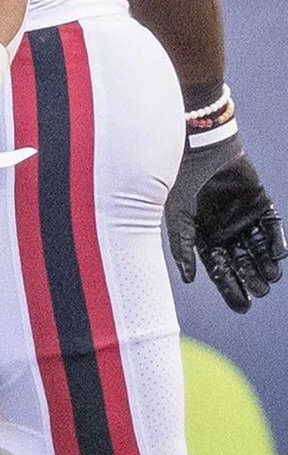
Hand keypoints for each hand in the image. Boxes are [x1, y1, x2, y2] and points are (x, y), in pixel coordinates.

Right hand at [167, 138, 286, 312]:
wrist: (199, 146)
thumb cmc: (181, 180)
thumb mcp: (177, 215)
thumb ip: (183, 246)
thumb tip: (188, 279)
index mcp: (203, 235)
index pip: (219, 269)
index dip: (230, 288)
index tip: (243, 307)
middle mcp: (225, 229)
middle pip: (241, 262)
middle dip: (250, 279)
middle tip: (259, 292)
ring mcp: (243, 216)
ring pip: (258, 248)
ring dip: (265, 265)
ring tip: (270, 278)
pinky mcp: (260, 202)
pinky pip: (271, 227)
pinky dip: (275, 242)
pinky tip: (278, 256)